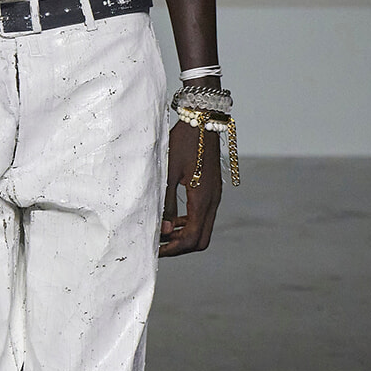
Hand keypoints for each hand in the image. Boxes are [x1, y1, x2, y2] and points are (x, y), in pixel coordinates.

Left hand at [159, 117, 221, 255]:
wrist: (202, 120)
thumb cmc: (182, 142)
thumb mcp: (168, 172)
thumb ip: (164, 203)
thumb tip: (162, 230)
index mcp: (202, 199)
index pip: (191, 238)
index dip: (173, 248)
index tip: (155, 249)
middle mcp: (212, 202)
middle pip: (200, 240)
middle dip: (179, 246)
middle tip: (158, 244)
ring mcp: (215, 197)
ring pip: (203, 230)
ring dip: (183, 236)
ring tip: (162, 232)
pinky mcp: (212, 191)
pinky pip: (202, 217)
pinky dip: (188, 224)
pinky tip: (172, 219)